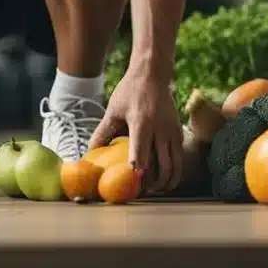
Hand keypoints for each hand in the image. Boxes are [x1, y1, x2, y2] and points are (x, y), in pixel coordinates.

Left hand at [89, 64, 182, 194]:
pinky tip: (163, 179)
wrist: (153, 74)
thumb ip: (102, 133)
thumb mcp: (113, 110)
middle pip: (162, 165)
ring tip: (154, 191)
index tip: (134, 183)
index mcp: (141, 122)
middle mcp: (160, 129)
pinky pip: (179, 158)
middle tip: (143, 193)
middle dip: (154, 184)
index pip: (141, 151)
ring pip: (175, 166)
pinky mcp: (179, 132)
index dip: (138, 168)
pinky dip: (173, 172)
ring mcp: (172, 132)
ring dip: (166, 182)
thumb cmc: (129, 92)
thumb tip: (88, 153)